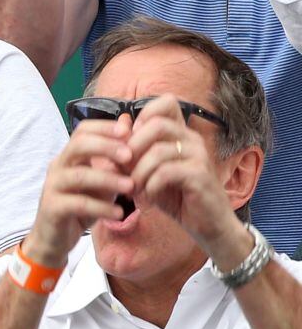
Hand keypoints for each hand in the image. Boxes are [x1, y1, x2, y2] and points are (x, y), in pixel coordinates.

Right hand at [22, 119, 133, 266]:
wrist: (54, 238)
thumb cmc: (80, 207)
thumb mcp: (101, 184)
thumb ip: (113, 162)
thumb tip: (129, 129)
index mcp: (69, 157)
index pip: (82, 131)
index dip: (104, 128)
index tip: (128, 131)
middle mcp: (58, 167)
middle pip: (77, 145)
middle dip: (106, 147)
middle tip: (130, 156)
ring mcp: (52, 186)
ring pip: (80, 176)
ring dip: (108, 179)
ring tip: (131, 187)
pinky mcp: (53, 208)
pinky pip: (79, 203)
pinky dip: (101, 207)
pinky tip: (118, 214)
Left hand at [126, 96, 238, 252]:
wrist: (207, 226)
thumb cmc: (175, 197)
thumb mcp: (146, 172)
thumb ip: (132, 151)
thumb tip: (120, 124)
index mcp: (181, 133)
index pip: (166, 103)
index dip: (142, 116)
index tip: (130, 142)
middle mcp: (192, 139)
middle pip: (157, 124)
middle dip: (133, 148)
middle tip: (125, 170)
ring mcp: (199, 156)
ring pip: (158, 150)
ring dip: (139, 172)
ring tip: (134, 189)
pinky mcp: (201, 175)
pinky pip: (166, 172)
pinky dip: (150, 185)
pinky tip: (148, 197)